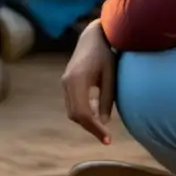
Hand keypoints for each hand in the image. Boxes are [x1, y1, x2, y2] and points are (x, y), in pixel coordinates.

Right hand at [61, 20, 115, 144]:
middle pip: (75, 114)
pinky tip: (96, 113)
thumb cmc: (105, 54)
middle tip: (107, 138)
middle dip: (90, 127)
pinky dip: (83, 111)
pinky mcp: (67, 82)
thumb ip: (107, 99)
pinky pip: (72, 103)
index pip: (83, 113)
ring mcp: (65, 82)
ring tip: (102, 127)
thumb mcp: (110, 76)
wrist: (92, 36)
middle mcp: (67, 82)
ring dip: (86, 120)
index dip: (94, 129)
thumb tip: (103, 122)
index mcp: (78, 80)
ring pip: (72, 110)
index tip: (108, 140)